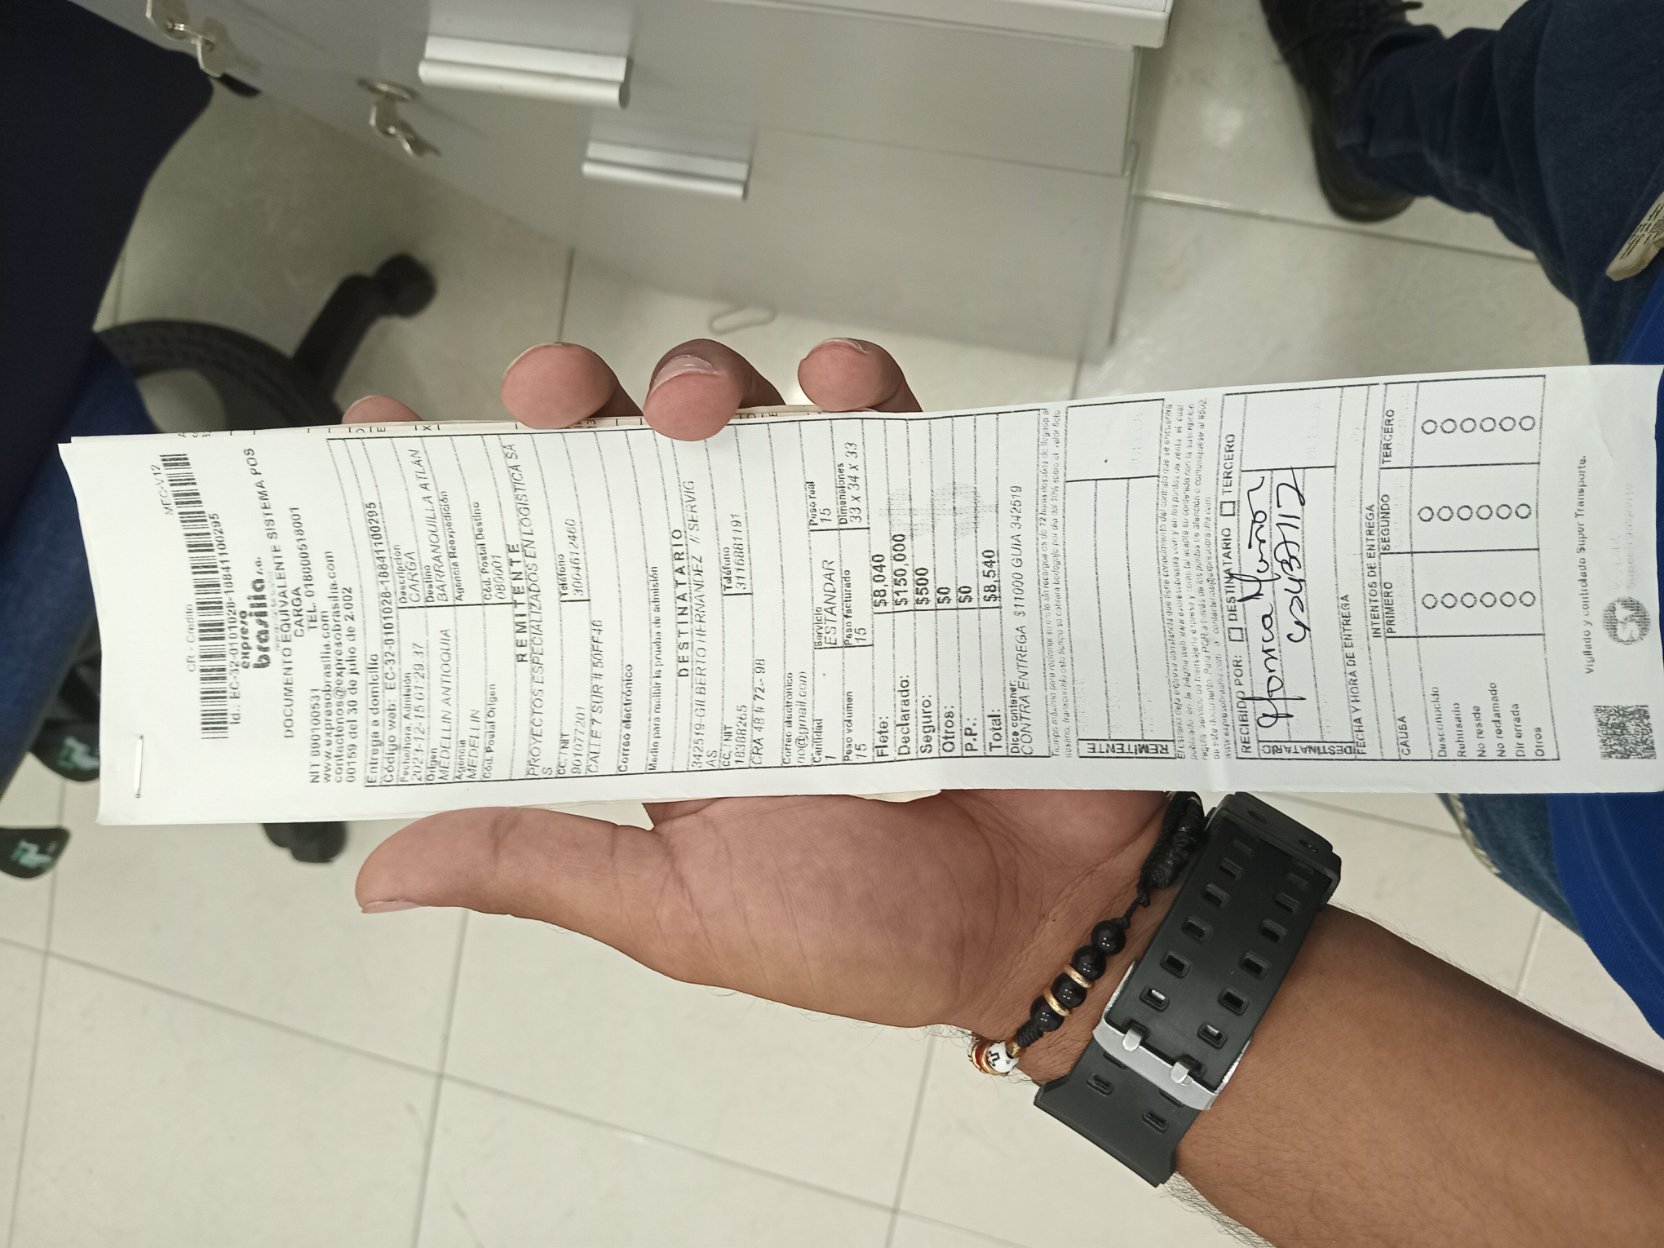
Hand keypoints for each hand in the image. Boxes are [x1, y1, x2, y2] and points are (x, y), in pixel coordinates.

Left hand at [346, 337, 1165, 1076]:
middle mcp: (727, 616)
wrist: (1050, 924)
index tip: (383, 436)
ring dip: (706, 385)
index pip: (534, 581)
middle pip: (628, 472)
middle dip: (575, 406)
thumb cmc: (870, 932)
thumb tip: (390, 872)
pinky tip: (839, 389)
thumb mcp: (684, 910)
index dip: (460, 505)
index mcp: (654, 696)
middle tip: (551, 399)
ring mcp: (828, 571)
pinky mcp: (928, 544)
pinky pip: (890, 436)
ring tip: (697, 410)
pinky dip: (861, 391)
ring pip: (746, 430)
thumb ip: (548, 865)